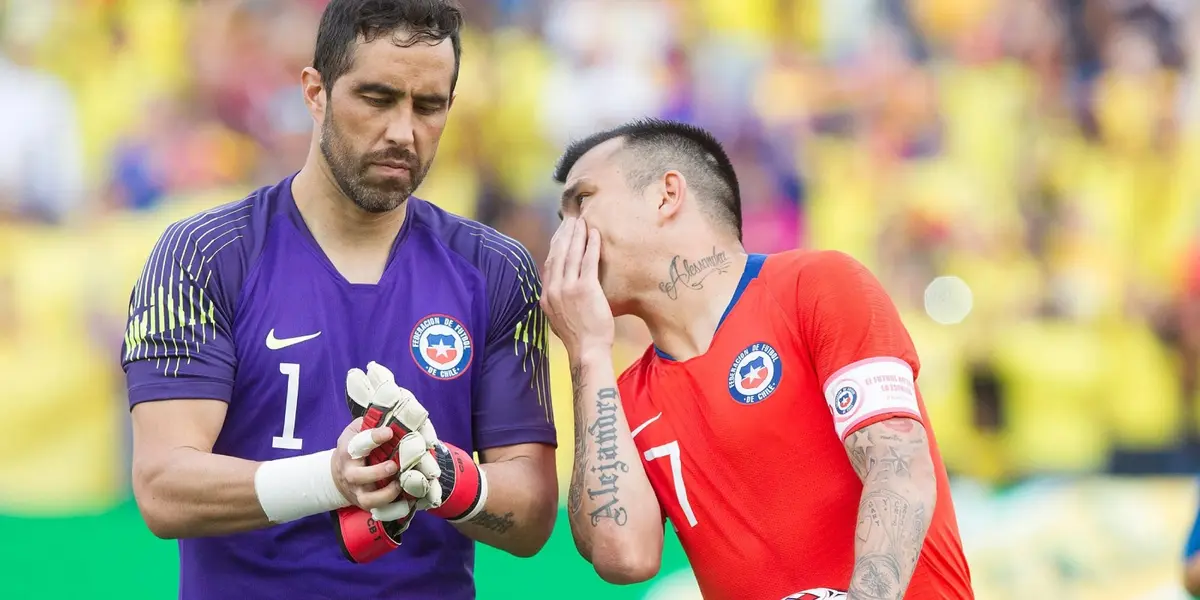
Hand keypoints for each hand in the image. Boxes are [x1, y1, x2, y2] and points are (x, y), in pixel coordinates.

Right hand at [348, 362, 484, 522]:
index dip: (373, 438)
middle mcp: (351, 472)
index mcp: (349, 449)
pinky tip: (409, 504)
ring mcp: (359, 492)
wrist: (340, 475)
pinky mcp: (368, 505)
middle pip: (360, 476)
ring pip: (370, 499)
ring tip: (402, 483)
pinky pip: (381, 513)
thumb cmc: (356, 445)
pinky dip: (395, 511)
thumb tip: (386, 381)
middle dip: (378, 472)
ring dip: (387, 493)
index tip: (389, 432)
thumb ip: (374, 413)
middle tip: (396, 465)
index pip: (358, 443)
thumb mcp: (359, 427)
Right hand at [541, 216, 613, 357]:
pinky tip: (595, 234)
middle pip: (558, 254)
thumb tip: (559, 289)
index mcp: (546, 296)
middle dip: (565, 234)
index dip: (555, 245)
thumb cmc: (579, 337)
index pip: (549, 263)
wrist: (587, 351)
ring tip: (582, 222)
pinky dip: (591, 245)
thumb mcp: (559, 318)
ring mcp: (568, 289)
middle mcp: (554, 290)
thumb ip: (557, 300)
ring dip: (577, 235)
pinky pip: (588, 261)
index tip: (561, 233)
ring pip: (572, 254)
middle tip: (571, 220)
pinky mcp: (586, 289)